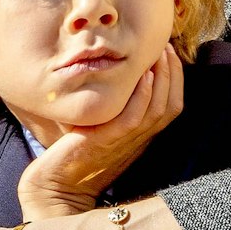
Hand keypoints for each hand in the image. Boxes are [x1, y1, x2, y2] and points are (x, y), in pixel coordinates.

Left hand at [18, 42, 182, 218]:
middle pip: (171, 104)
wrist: (55, 185)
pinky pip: (133, 118)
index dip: (175, 78)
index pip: (172, 105)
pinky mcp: (106, 141)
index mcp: (141, 134)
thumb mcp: (98, 123)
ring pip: (158, 109)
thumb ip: (110, 102)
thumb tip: (111, 69)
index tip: (168, 51)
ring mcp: (125, 141)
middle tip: (165, 45)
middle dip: (173, 72)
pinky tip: (142, 75)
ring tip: (159, 53)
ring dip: (162, 78)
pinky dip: (142, 96)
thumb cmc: (71, 151)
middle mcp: (139, 138)